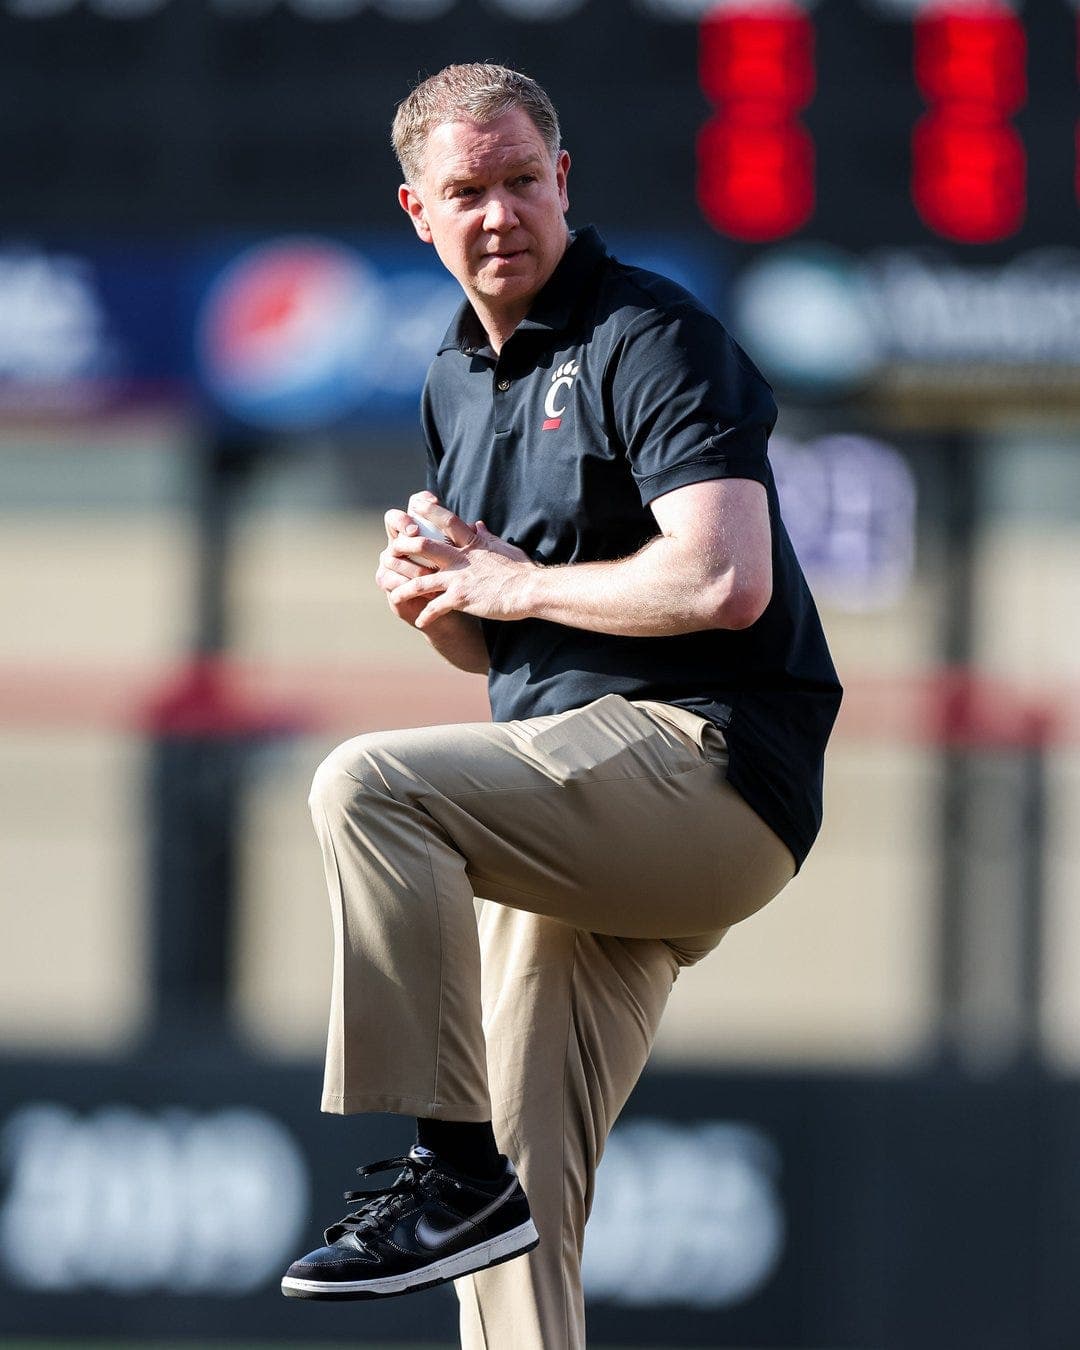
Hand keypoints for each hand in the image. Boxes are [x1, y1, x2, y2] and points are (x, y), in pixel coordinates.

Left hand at [388, 493, 534, 629]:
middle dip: (403, 547)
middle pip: (422, 545)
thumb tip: (476, 524)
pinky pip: (435, 607)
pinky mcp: (460, 598)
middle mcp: (460, 557)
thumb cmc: (521, 569)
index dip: (429, 511)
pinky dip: (425, 615)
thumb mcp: (503, 547)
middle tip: (392, 551)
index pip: (446, 520)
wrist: (529, 590)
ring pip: (420, 580)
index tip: (415, 505)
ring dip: (403, 589)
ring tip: (392, 594)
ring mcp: (458, 578)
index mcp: (471, 542)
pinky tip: (419, 621)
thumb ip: (486, 536)